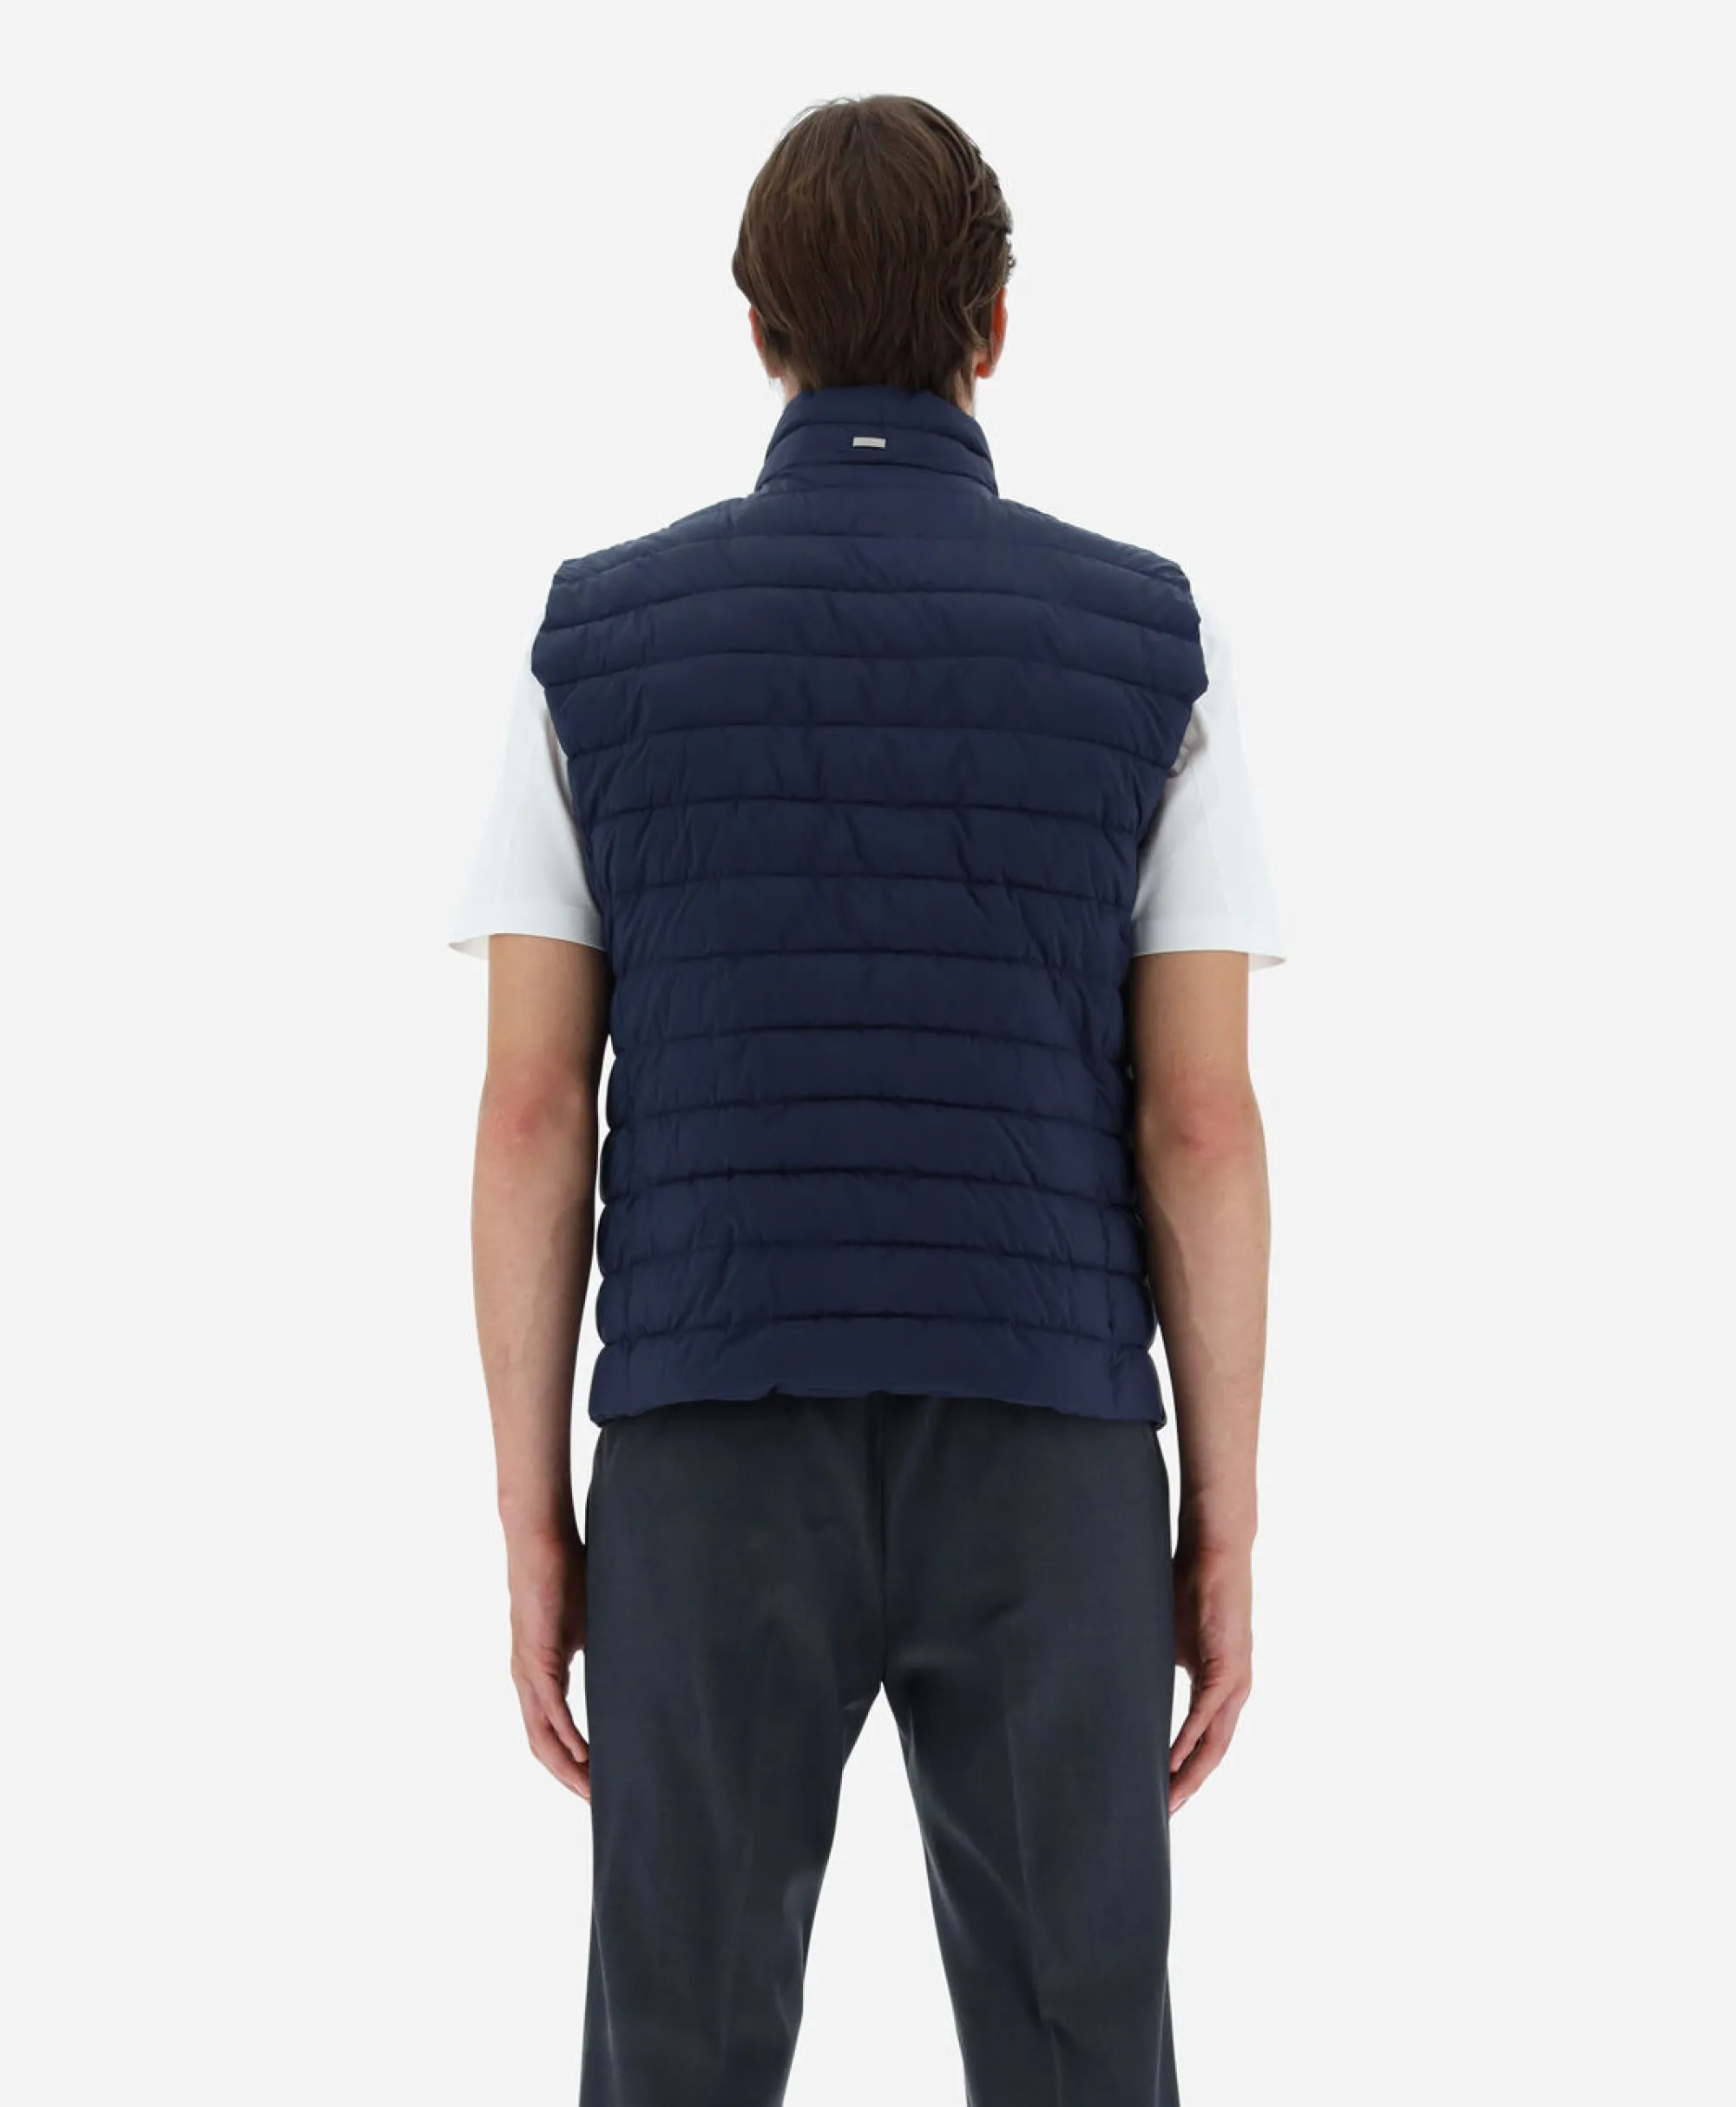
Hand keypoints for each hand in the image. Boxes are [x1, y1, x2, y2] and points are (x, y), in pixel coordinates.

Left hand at [506, 1527, 590, 1799]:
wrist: (540, 1536)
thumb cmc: (566, 1572)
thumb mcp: (590, 1624)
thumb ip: (602, 1651)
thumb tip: (634, 1668)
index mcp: (540, 1674)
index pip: (551, 1732)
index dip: (572, 1763)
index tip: (598, 1786)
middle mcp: (527, 1679)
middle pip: (542, 1745)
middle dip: (569, 1778)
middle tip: (597, 1805)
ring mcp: (528, 1669)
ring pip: (541, 1734)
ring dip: (566, 1766)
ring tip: (591, 1791)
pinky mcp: (535, 1653)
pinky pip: (548, 1705)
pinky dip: (565, 1733)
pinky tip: (582, 1752)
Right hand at [1169, 1537, 1252, 1816]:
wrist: (1213, 1549)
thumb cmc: (1188, 1587)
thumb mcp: (1168, 1640)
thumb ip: (1159, 1670)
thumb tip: (1127, 1691)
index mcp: (1219, 1685)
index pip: (1205, 1740)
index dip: (1185, 1770)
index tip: (1162, 1795)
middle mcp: (1233, 1689)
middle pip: (1213, 1752)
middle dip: (1188, 1785)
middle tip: (1164, 1814)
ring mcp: (1234, 1680)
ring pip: (1215, 1742)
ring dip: (1190, 1773)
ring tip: (1169, 1799)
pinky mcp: (1227, 1666)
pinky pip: (1207, 1714)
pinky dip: (1190, 1741)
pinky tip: (1172, 1761)